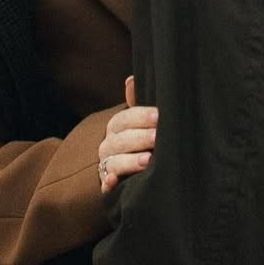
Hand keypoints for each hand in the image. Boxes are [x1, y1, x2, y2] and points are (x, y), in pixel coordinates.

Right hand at [99, 75, 157, 193]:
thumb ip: (136, 104)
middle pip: (121, 140)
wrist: (133, 166)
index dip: (141, 117)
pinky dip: (108, 183)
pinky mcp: (107, 184)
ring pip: (114, 161)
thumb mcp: (140, 121)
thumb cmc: (141, 137)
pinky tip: (114, 181)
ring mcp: (106, 164)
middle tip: (157, 138)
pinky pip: (105, 184)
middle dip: (141, 138)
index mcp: (117, 125)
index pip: (126, 118)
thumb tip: (130, 80)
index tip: (158, 116)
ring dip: (129, 161)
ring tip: (148, 160)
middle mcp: (108, 144)